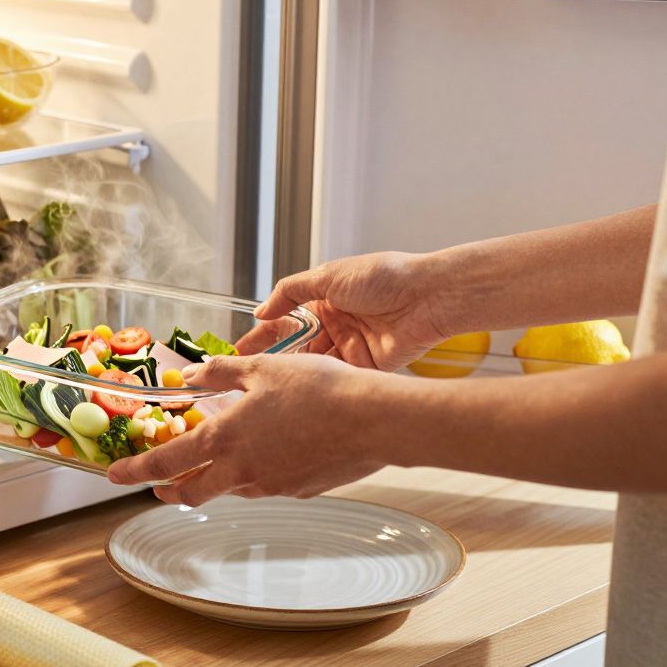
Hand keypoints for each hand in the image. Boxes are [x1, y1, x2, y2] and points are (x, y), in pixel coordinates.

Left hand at [107, 354, 387, 505]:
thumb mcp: (263, 368)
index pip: (165, 462)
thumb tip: (194, 374)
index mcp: (225, 439)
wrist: (373, 420)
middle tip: (157, 486)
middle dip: (167, 490)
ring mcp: (270, 485)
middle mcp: (241, 470)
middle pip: (190, 491)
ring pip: (227, 490)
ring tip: (208, 468)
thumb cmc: (320, 389)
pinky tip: (263, 458)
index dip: (134, 469)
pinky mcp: (297, 490)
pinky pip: (262, 486)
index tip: (112, 475)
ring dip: (209, 482)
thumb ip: (222, 373)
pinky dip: (249, 476)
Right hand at [236, 252, 451, 371]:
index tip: (239, 352)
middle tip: (247, 378)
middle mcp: (336, 326)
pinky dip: (321, 383)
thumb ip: (290, 292)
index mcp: (325, 301)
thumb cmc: (384, 277)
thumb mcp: (328, 275)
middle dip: (273, 363)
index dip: (261, 337)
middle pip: (297, 349)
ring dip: (295, 375)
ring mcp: (350, 348)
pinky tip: (301, 391)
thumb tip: (262, 310)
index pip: (284, 321)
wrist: (428, 297)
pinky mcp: (367, 367)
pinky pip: (338, 378)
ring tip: (270, 386)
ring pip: (314, 367)